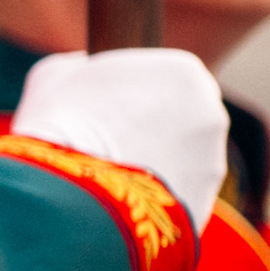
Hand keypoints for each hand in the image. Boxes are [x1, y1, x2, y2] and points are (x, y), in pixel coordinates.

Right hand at [10, 48, 227, 231]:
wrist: (67, 192)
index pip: (166, 74)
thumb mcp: (57, 74)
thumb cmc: (61, 121)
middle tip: (108, 138)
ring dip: (155, 163)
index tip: (106, 103)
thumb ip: (81, 64)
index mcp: (184, 72)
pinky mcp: (202, 206)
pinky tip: (118, 202)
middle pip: (181, 115)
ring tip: (109, 175)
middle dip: (152, 125)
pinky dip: (153, 201)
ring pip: (182, 159)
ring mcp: (212, 163)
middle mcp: (211, 113)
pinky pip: (174, 197)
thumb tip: (81, 68)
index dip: (134, 89)